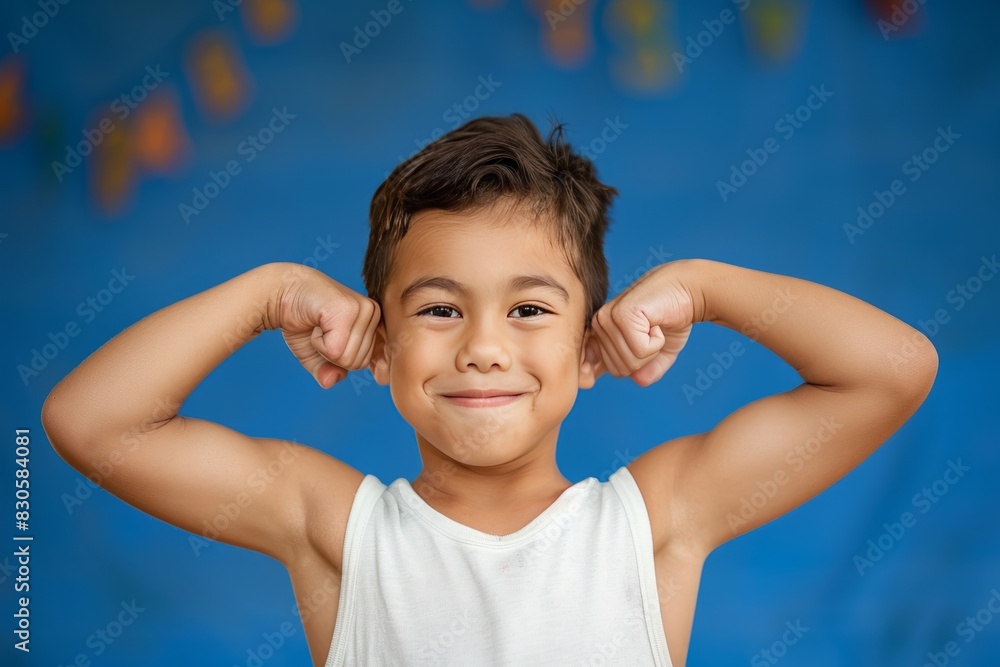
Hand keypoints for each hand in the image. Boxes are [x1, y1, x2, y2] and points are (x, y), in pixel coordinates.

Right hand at [273, 264, 380, 388]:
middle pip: (357, 363)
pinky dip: (318, 342)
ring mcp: (363, 309)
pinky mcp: (348, 310)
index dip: (339, 358)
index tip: (327, 336)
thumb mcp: (317, 354)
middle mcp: (373, 313)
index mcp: (373, 322)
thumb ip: (330, 371)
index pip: (364, 363)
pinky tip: (316, 320)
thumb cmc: (301, 321)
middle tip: (320, 328)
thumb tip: (331, 381)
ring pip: (347, 358)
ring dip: (324, 346)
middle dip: (331, 353)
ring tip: (319, 323)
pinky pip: (335, 350)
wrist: (280, 294)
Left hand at [590, 263, 696, 386]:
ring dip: (652, 349)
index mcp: (601, 332)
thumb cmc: (673, 317)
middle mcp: (599, 323)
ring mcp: (607, 318)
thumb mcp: (657, 352)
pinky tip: (657, 321)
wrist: (690, 290)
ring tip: (654, 324)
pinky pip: (640, 351)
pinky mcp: (621, 315)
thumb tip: (637, 380)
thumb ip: (644, 370)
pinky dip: (657, 341)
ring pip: (630, 362)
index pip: (609, 370)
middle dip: (645, 358)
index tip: (644, 341)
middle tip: (654, 331)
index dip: (632, 365)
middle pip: (620, 370)